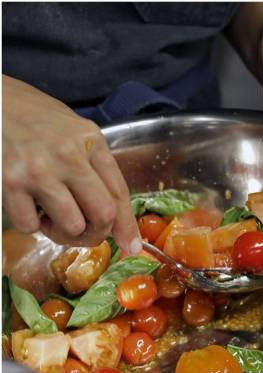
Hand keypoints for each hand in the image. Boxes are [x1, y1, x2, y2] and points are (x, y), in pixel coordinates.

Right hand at [2, 75, 140, 252]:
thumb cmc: (33, 118)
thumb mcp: (74, 132)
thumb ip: (94, 167)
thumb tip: (113, 215)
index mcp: (91, 141)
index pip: (119, 192)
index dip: (126, 225)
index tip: (131, 246)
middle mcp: (69, 155)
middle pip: (102, 214)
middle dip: (95, 233)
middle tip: (82, 233)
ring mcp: (39, 169)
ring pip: (71, 225)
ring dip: (61, 231)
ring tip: (49, 213)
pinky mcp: (9, 181)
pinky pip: (30, 225)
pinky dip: (30, 224)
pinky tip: (26, 203)